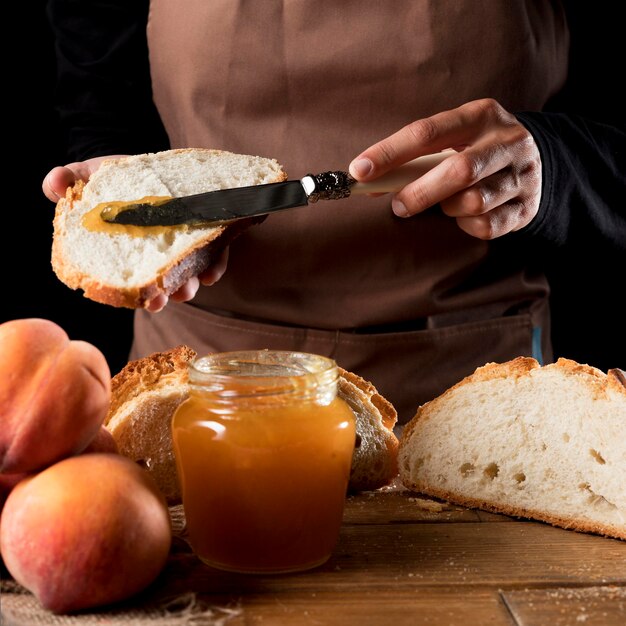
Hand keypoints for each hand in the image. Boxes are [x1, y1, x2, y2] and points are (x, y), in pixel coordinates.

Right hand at [42, 156, 229, 311]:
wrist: (149, 163)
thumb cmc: (113, 178)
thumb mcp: (89, 176)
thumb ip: (70, 180)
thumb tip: (54, 184)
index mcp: (128, 248)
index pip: (130, 278)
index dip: (138, 293)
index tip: (147, 301)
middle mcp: (155, 252)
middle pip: (161, 281)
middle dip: (164, 295)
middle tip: (163, 301)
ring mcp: (181, 244)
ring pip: (187, 272)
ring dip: (188, 285)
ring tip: (188, 288)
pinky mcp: (205, 231)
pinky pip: (214, 252)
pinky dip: (215, 264)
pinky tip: (211, 273)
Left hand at [349, 98, 541, 239]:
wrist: (537, 160)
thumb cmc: (477, 149)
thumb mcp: (454, 139)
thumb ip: (415, 158)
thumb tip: (369, 183)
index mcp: (480, 115)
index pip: (427, 133)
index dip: (389, 153)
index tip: (360, 171)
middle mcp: (507, 140)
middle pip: (458, 171)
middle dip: (419, 193)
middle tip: (399, 205)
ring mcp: (522, 175)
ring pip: (472, 202)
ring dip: (448, 208)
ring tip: (447, 202)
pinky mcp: (527, 207)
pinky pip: (486, 226)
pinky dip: (467, 225)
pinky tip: (467, 214)